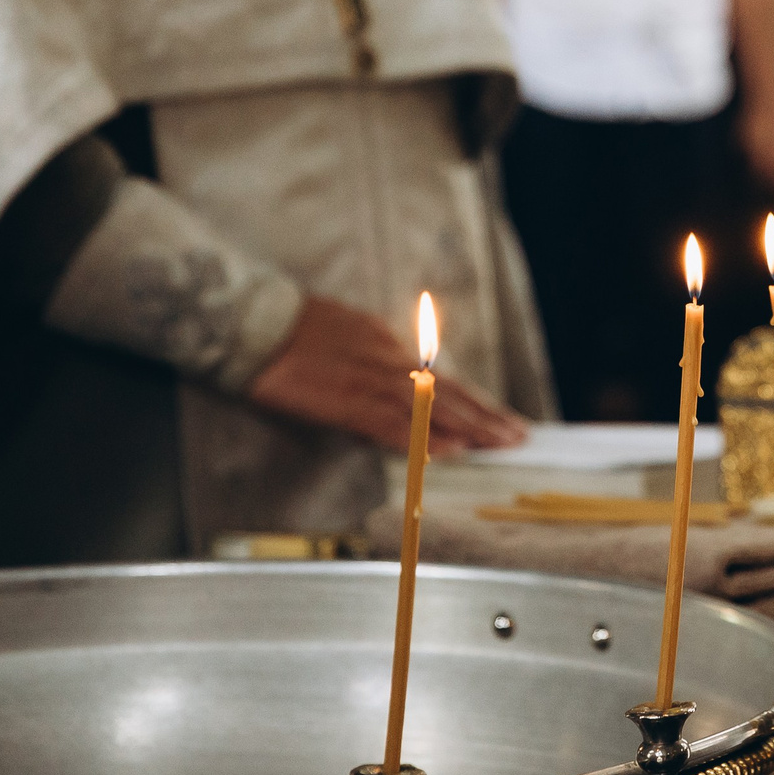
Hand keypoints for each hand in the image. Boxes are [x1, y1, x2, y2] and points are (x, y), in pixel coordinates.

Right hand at [246, 295, 529, 457]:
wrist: (255, 324)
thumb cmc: (291, 331)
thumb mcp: (345, 334)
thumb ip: (372, 359)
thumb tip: (394, 381)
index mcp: (386, 345)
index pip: (440, 378)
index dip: (473, 400)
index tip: (500, 416)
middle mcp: (388, 359)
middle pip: (447, 390)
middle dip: (485, 415)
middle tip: (518, 434)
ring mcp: (369, 379)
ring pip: (430, 406)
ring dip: (468, 427)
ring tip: (499, 443)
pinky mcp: (346, 400)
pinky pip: (390, 423)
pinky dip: (420, 437)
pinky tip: (445, 450)